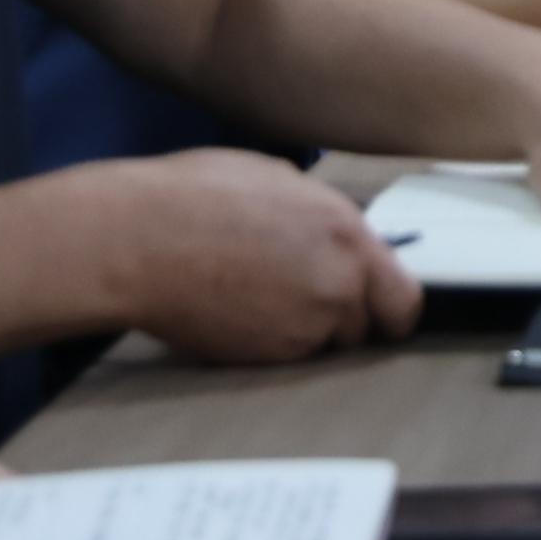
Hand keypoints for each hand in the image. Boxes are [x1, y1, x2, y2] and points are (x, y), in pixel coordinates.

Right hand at [78, 146, 424, 362]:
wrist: (136, 241)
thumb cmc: (190, 198)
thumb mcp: (274, 179)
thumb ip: (318, 214)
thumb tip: (325, 227)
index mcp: (348, 233)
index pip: (404, 297)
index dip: (388, 307)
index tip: (374, 309)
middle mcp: (339, 284)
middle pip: (367, 329)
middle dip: (347, 322)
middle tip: (305, 306)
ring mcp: (304, 326)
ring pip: (321, 346)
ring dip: (302, 332)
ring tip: (254, 299)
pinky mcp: (263, 358)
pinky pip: (281, 360)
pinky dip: (265, 344)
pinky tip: (233, 313)